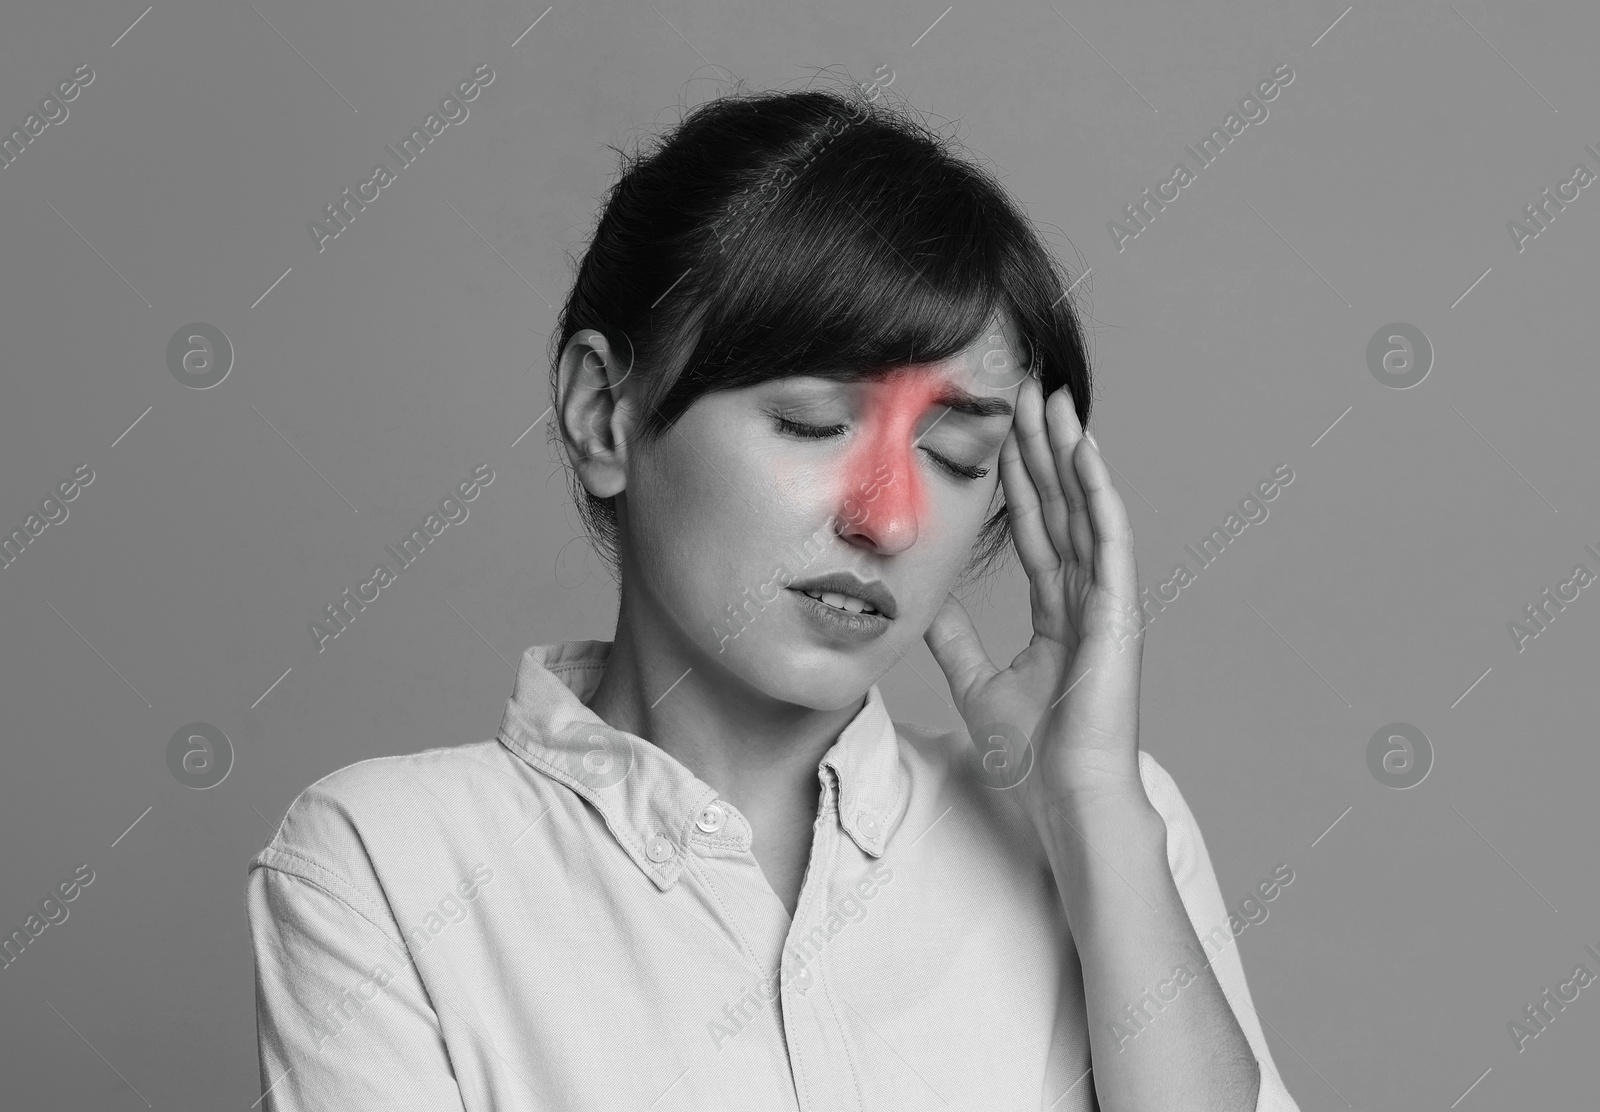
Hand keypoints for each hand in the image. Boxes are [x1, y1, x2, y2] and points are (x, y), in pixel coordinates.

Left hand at [923, 375, 1149, 824]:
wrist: (1063, 795)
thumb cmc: (1031, 753)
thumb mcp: (973, 679)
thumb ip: (954, 636)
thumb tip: (922, 600)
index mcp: (1058, 612)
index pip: (1036, 529)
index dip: (1020, 480)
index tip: (1002, 431)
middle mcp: (1086, 598)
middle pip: (1061, 506)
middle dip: (1042, 449)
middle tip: (1026, 391)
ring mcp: (1107, 601)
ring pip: (1085, 509)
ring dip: (1070, 454)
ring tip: (1053, 401)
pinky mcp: (1120, 610)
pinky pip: (1108, 538)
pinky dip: (1097, 492)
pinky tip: (1084, 450)